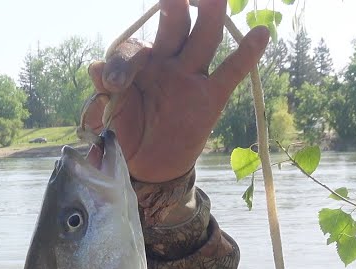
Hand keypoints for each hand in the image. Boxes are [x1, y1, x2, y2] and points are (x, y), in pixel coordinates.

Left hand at [84, 0, 268, 183]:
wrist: (146, 166)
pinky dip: (247, 54)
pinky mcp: (211, 97)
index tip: (111, 84)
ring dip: (210, 15)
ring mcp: (189, 76)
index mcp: (138, 64)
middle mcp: (166, 61)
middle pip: (173, 26)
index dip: (122, 63)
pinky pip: (231, 72)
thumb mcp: (106, 118)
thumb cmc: (124, 134)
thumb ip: (102, 94)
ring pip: (203, 38)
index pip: (132, 51)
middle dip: (174, 5)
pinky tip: (260, 34)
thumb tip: (94, 67)